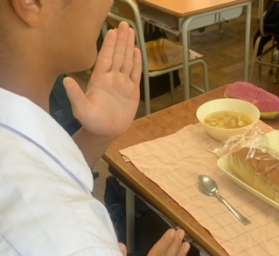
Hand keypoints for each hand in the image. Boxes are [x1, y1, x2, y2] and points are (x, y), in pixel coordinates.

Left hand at [63, 22, 141, 138]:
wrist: (104, 132)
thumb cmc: (91, 122)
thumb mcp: (81, 109)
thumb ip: (75, 94)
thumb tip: (65, 80)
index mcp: (99, 79)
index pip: (106, 58)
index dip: (110, 44)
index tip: (113, 30)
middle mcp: (111, 79)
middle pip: (118, 55)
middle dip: (121, 40)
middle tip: (125, 25)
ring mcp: (122, 84)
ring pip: (127, 62)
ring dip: (129, 47)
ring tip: (132, 32)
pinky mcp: (132, 92)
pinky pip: (135, 74)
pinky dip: (137, 63)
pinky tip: (137, 52)